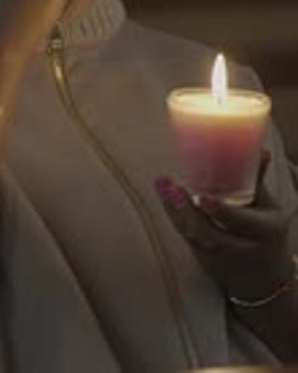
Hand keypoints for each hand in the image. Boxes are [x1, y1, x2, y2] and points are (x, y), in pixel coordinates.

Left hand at [154, 153, 296, 301]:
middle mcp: (240, 248)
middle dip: (188, 212)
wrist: (263, 279)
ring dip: (174, 212)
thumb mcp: (268, 209)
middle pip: (210, 234)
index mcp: (263, 232)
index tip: (202, 198)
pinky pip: (186, 240)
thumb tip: (261, 151)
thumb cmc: (266, 234)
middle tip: (172, 188)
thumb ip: (258, 181)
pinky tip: (164, 197)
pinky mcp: (203, 262)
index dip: (221, 212)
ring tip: (162, 186)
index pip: (241, 223)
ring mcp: (219, 259)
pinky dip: (174, 218)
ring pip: (194, 238)